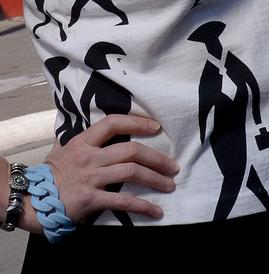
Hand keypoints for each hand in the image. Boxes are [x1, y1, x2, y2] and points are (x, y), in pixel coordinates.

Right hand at [44, 115, 177, 224]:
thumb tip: (101, 130)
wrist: (32, 200)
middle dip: (157, 157)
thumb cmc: (50, 174)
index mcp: (84, 142)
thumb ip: (84, 140)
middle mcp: (90, 157)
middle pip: (131, 150)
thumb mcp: (63, 149)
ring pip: (132, 173)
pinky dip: (142, 206)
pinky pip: (122, 201)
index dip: (137, 122)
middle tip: (173, 165)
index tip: (156, 127)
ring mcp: (91, 178)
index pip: (113, 123)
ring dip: (155, 179)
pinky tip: (156, 210)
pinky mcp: (91, 200)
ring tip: (170, 185)